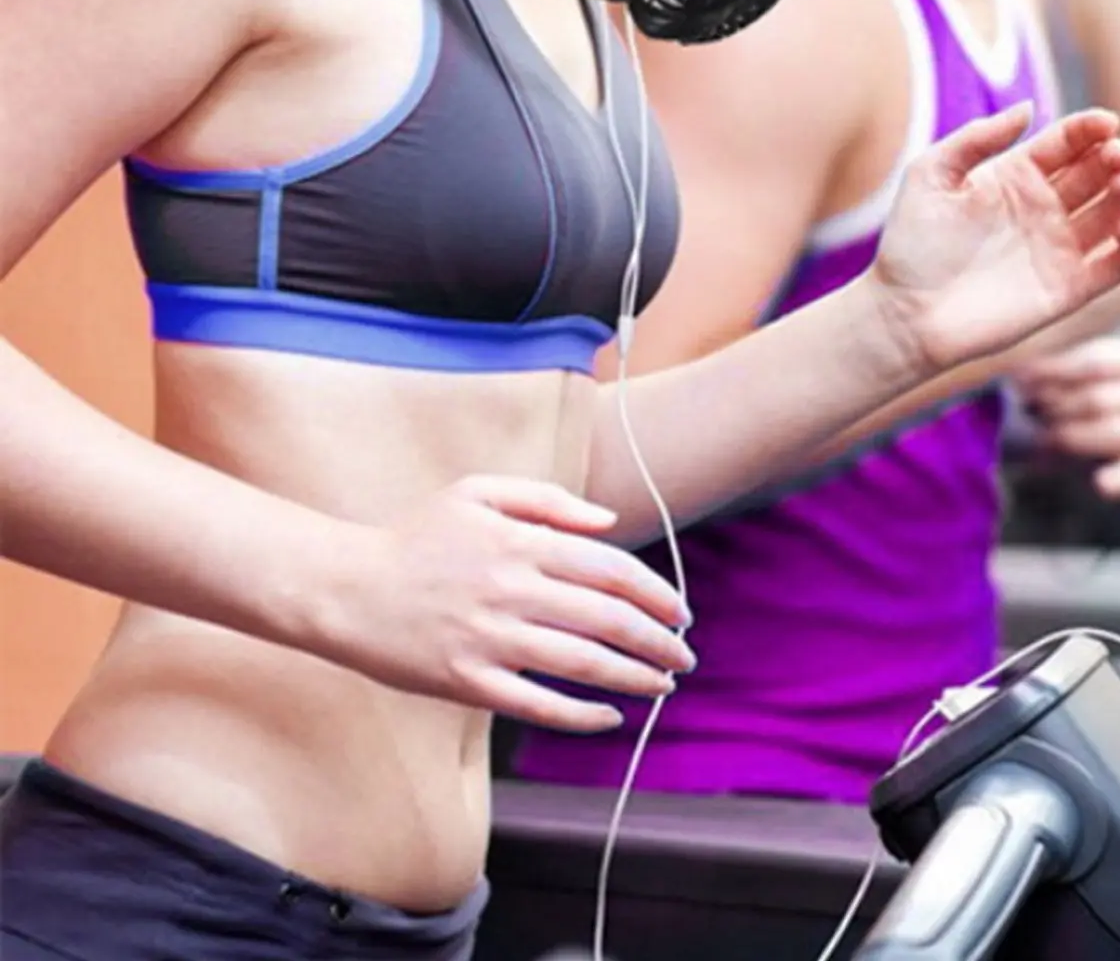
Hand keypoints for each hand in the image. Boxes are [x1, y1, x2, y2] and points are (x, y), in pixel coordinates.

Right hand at [315, 476, 694, 732]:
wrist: (345, 587)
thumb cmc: (415, 536)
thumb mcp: (477, 492)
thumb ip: (546, 500)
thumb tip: (607, 522)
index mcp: (520, 542)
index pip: (610, 568)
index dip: (656, 592)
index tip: (680, 611)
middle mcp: (512, 590)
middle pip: (608, 618)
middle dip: (659, 640)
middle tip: (684, 655)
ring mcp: (490, 639)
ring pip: (583, 663)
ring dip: (635, 676)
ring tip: (663, 685)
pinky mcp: (467, 682)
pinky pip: (538, 705)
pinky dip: (582, 715)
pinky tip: (610, 717)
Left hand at [870, 103, 1119, 374]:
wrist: (902, 313)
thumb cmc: (909, 245)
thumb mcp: (930, 176)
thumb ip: (975, 137)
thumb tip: (1027, 108)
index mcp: (1015, 176)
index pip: (1067, 142)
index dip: (1090, 128)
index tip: (1104, 122)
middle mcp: (1042, 209)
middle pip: (1097, 172)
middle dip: (1113, 157)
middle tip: (1115, 154)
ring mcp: (1058, 249)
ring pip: (1114, 213)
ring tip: (1119, 184)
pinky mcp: (1067, 289)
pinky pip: (1117, 265)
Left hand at [1011, 337, 1119, 499]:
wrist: (1038, 420)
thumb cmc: (1044, 383)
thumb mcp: (1044, 366)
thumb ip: (1043, 365)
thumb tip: (1022, 374)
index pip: (1100, 364)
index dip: (1054, 374)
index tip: (1020, 380)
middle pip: (1100, 401)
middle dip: (1055, 407)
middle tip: (1031, 408)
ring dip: (1071, 435)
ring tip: (1045, 433)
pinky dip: (1119, 480)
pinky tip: (1100, 483)